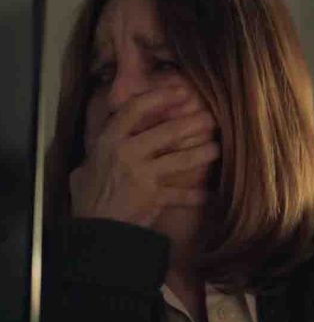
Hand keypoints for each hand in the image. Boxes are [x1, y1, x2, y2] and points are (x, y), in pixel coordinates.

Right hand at [69, 86, 220, 229]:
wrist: (94, 230)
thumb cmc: (89, 195)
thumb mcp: (87, 165)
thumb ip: (101, 148)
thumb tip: (110, 132)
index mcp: (110, 141)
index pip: (135, 110)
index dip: (159, 97)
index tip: (179, 91)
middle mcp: (128, 154)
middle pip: (166, 133)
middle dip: (191, 123)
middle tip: (209, 117)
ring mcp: (142, 176)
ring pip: (180, 160)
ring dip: (202, 153)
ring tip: (217, 147)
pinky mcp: (154, 198)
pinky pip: (180, 195)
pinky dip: (195, 196)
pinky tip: (208, 195)